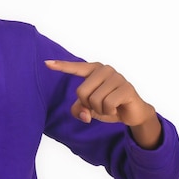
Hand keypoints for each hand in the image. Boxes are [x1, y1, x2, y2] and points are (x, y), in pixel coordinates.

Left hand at [45, 60, 160, 148]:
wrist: (132, 113)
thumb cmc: (108, 105)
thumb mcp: (89, 109)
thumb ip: (79, 110)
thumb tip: (84, 114)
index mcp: (94, 70)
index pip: (75, 68)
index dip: (61, 66)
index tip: (46, 63)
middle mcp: (105, 69)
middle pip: (81, 92)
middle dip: (88, 104)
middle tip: (100, 105)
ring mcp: (117, 77)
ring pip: (94, 100)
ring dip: (100, 109)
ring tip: (109, 106)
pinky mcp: (127, 88)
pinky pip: (107, 104)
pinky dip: (109, 111)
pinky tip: (116, 108)